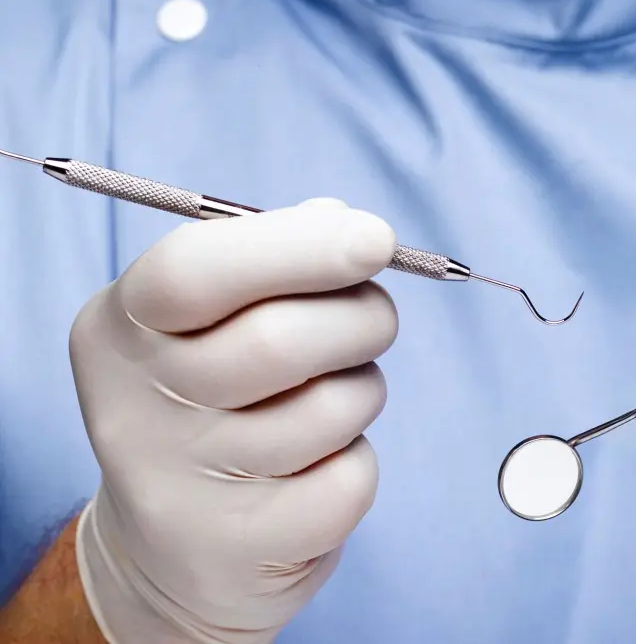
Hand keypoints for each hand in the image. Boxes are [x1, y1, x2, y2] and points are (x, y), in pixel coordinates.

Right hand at [70, 199, 398, 642]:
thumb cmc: (210, 405)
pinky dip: (357, 460)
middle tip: (374, 319)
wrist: (172, 552)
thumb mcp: (205, 323)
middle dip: (361, 317)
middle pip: (279, 341)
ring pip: (331, 409)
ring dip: (362, 389)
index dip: (298, 248)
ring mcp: (182, 486)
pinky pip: (350, 477)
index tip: (376, 238)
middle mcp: (134, 407)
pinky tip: (317, 467)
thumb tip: (344, 223)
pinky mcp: (241, 546)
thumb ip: (269, 262)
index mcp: (121, 329)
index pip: (193, 271)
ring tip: (333, 398)